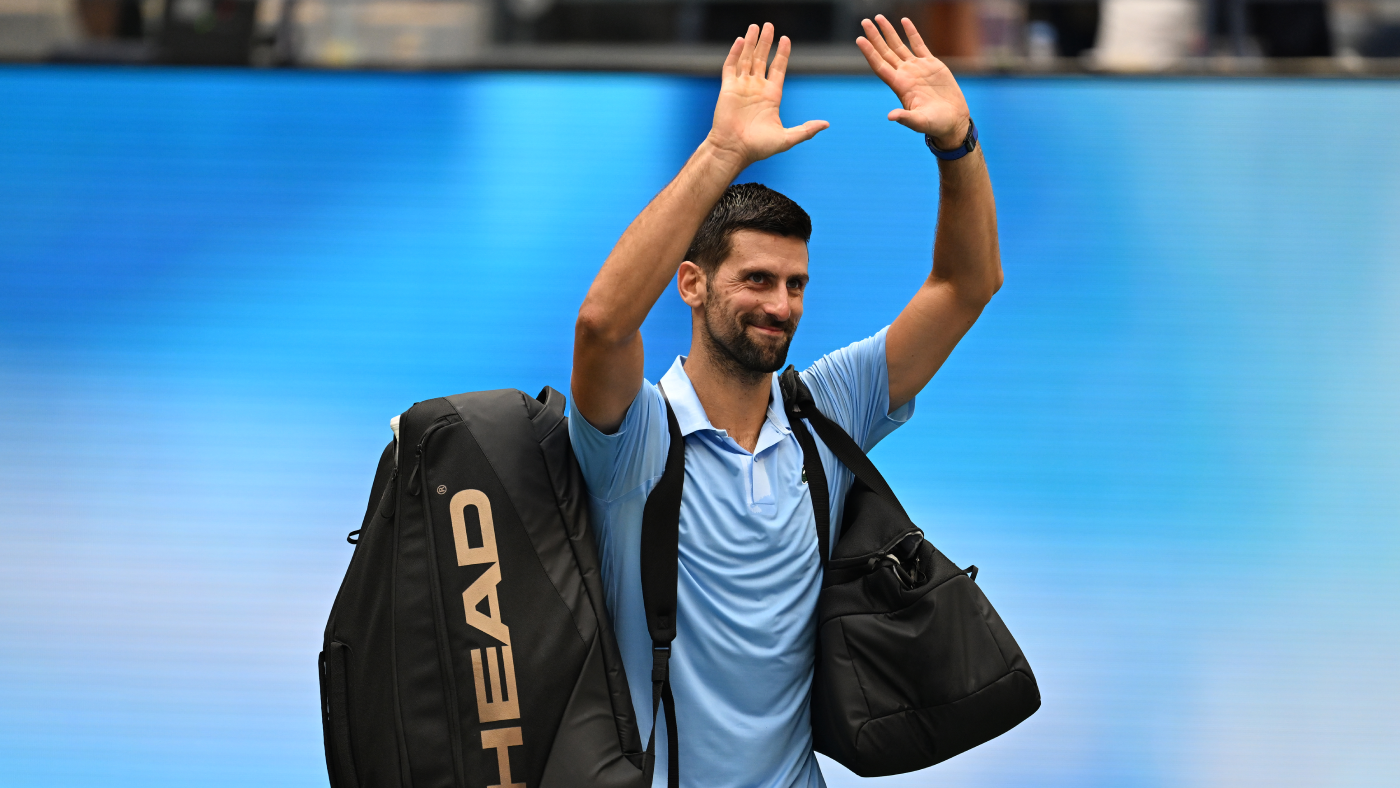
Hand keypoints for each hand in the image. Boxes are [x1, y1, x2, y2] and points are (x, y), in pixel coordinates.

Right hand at [707, 23, 828, 168]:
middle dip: (766, 42)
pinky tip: (739, 41)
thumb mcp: (787, 139)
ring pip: (747, 59)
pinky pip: (731, 67)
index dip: (782, 53)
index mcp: (771, 96)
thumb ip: (806, 130)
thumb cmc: (759, 147)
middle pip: (762, 58)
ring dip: (750, 42)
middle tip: (769, 25)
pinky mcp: (728, 89)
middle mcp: (757, 88)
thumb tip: (826, 125)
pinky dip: (735, 54)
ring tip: (755, 27)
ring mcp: (741, 87)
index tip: (786, 39)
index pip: (778, 68)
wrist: (734, 150)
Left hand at [857, 15, 970, 149]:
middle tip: (864, 21)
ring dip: (889, 32)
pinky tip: (904, 21)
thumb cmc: (935, 124)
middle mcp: (905, 75)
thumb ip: (906, 118)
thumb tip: (891, 116)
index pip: (880, 66)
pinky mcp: (931, 65)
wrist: (952, 121)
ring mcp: (917, 68)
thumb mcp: (919, 122)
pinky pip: (918, 44)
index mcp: (900, 86)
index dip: (870, 52)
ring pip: (899, 46)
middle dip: (875, 37)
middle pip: (885, 52)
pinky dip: (911, 32)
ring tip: (879, 18)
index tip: (860, 39)